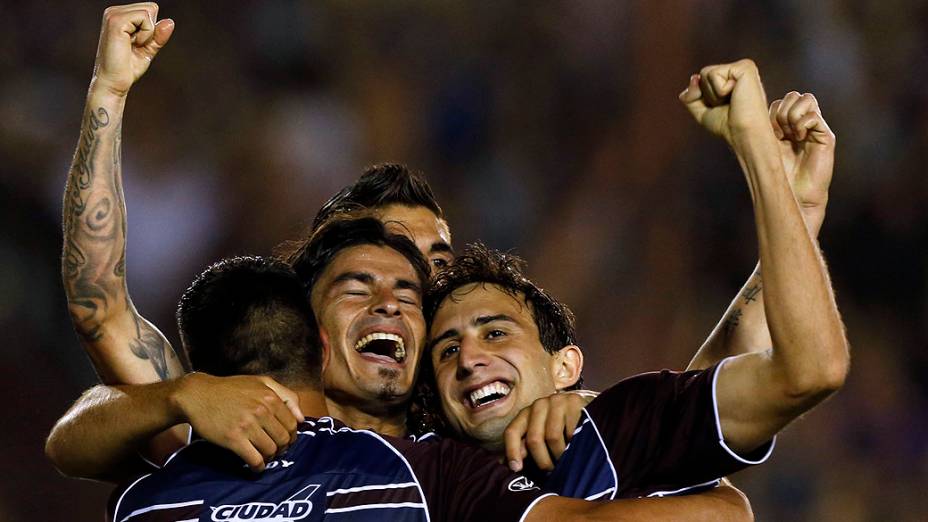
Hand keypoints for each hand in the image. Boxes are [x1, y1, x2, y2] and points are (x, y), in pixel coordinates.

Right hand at [92, 3, 174, 96]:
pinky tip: (132, 44)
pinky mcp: (116, 21)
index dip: (151, 29)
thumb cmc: (127, 68)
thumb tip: (170, 21)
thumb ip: (158, 35)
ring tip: (133, 45)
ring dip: (148, 32)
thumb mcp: (148, 48)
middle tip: (136, 46)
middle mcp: (114, 11)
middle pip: (151, 8)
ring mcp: (113, 14)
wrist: (114, 83)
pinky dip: (146, 34)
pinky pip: (145, 17)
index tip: (138, 44)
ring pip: (149, 11)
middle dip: (151, 29)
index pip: (150, 10)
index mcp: (119, 15)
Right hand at [172, 373, 303, 471]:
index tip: (283, 439)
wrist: (198, 395)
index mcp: (270, 397)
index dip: (291, 435)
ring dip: (269, 457)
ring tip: (264, 456)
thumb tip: (302, 419)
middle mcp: (261, 411)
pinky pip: (254, 459)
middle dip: (282, 448)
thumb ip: (286, 396)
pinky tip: (255, 466)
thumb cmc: (231, 389)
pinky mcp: (233, 439)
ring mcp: (247, 425)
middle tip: (274, 449)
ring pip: (271, 450)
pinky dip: (258, 467)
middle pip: (284, 439)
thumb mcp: (262, 382)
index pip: (293, 424)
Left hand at [503, 390, 597, 471]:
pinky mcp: (573, 402)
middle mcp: (538, 405)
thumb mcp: (540, 437)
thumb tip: (512, 466)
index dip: (512, 451)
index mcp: (525, 414)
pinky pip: (571, 432)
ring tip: (565, 459)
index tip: (516, 468)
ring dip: (559, 455)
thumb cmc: (559, 429)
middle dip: (542, 460)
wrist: (584, 411)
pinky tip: (577, 446)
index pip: (512, 432)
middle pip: (534, 438)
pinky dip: (574, 444)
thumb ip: (526, 448)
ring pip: (553, 437)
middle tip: (551, 470)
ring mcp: (556, 401)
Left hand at [679, 59, 770, 146]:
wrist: (743, 133)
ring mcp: (742, 67)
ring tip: (732, 100)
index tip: (722, 107)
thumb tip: (694, 77)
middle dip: (708, 95)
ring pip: (705, 73)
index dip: (703, 97)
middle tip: (727, 105)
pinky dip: (720, 90)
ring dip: (713, 94)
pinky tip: (736, 94)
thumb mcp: (701, 111)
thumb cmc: (727, 126)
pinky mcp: (745, 66)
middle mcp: (737, 71)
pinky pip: (714, 74)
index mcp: (730, 79)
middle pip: (702, 74)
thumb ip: (690, 95)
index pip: (701, 79)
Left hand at [769, 92, 835, 236]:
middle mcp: (802, 124)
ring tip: (789, 135)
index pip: (781, 101)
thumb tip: (749, 110)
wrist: (794, 197)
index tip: (767, 133)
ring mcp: (815, 129)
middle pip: (793, 96)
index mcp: (787, 126)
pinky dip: (802, 124)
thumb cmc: (777, 176)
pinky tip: (798, 138)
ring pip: (806, 99)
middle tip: (778, 133)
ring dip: (792, 115)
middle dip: (781, 111)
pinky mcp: (826, 137)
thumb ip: (763, 129)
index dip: (771, 113)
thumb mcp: (766, 148)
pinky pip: (814, 115)